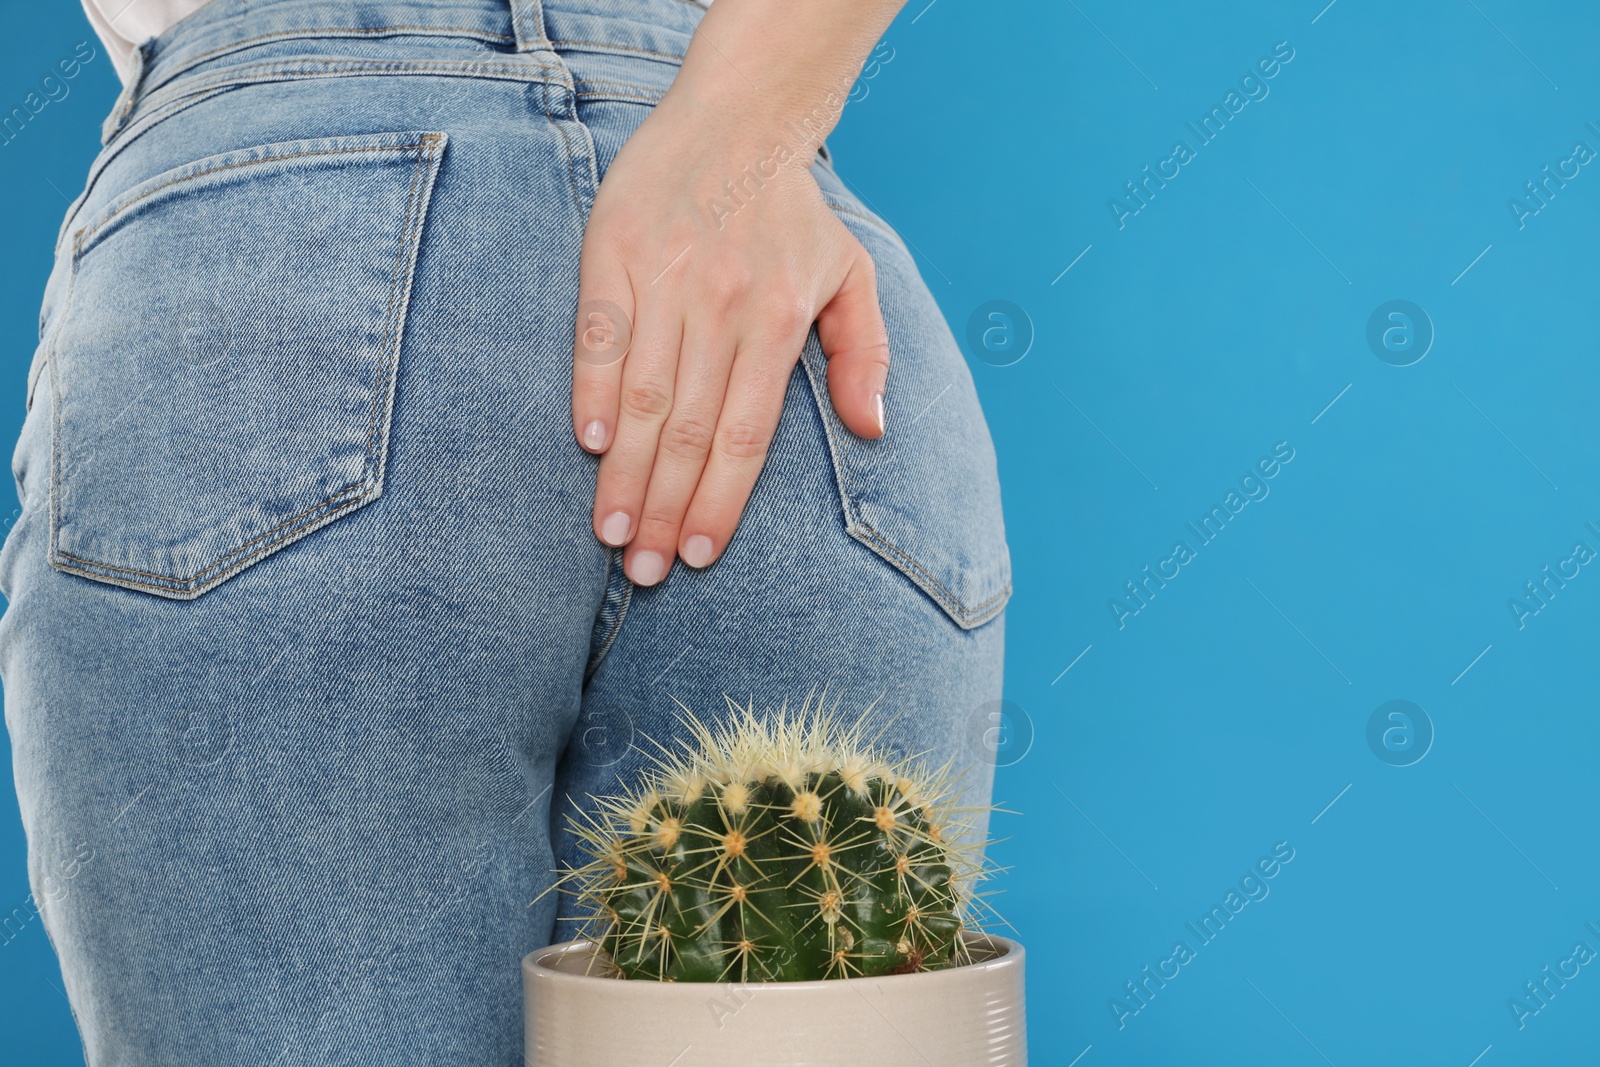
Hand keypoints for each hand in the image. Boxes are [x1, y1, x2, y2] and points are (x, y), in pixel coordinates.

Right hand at [571, 91, 889, 585]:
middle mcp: (724, 305)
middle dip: (665, 509)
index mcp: (780, 320)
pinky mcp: (615, 251)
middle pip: (690, 430)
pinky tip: (586, 446)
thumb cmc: (794, 211)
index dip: (720, 501)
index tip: (699, 556)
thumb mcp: (852, 274)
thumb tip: (874, 429)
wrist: (739, 116)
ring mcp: (666, 277)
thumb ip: (865, 353)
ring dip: (623, 472)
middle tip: (645, 572)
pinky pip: (599, 333)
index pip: (747, 434)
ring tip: (610, 533)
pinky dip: (591, 389)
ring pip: (642, 394)